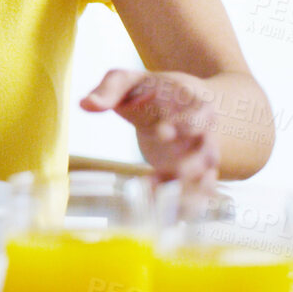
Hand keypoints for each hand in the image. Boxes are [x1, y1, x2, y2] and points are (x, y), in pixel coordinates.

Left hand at [80, 68, 219, 191]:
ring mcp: (200, 156)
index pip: (198, 114)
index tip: (161, 133)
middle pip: (207, 152)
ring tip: (166, 204)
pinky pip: (193, 192)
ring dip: (189, 192)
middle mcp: (204, 132)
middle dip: (190, 165)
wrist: (172, 102)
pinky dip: (181, 202)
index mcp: (194, 103)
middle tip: (172, 175)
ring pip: (205, 177)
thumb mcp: (126, 81)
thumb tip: (85, 104)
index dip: (185, 123)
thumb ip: (108, 90)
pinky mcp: (191, 174)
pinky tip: (160, 211)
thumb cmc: (147, 89)